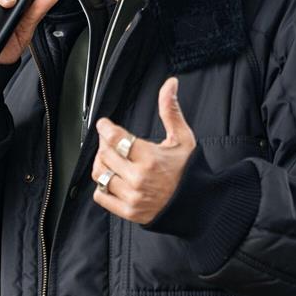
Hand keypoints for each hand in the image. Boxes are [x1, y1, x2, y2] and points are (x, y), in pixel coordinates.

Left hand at [91, 77, 196, 223]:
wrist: (196, 204)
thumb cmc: (188, 170)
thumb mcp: (182, 138)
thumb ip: (170, 110)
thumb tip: (170, 84)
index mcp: (151, 158)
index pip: (115, 139)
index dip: (105, 128)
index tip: (104, 124)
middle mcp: (138, 178)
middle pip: (105, 154)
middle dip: (104, 143)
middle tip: (110, 139)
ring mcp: (132, 197)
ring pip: (100, 174)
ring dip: (102, 163)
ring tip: (111, 158)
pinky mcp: (128, 211)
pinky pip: (101, 196)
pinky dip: (102, 185)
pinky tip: (112, 178)